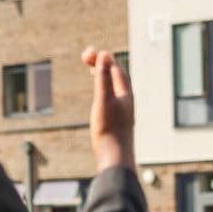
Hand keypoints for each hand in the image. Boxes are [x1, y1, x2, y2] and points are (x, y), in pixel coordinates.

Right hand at [82, 48, 135, 173]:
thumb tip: (105, 54)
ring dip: (103, 74)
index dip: (102, 58)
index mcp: (125, 93)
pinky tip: (98, 95)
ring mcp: (122, 111)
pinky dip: (103, 89)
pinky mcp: (117, 121)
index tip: (86, 53)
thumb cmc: (109, 129)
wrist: (116, 158)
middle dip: (102, 63)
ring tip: (91, 67)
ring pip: (114, 87)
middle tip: (85, 55)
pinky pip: (111, 98)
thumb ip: (103, 78)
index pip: (115, 68)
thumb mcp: (103, 100)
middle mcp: (126, 100)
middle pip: (116, 75)